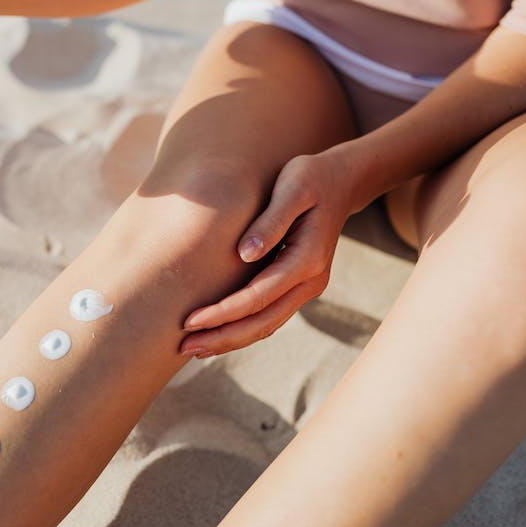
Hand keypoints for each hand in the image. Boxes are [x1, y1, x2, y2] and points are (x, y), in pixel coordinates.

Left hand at [180, 151, 357, 357]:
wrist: (341, 181)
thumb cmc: (311, 178)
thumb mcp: (293, 188)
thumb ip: (270, 222)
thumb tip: (245, 254)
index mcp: (308, 260)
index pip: (258, 297)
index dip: (223, 312)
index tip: (190, 321)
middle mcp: (311, 281)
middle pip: (262, 322)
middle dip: (222, 337)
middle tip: (184, 346)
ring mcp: (307, 287)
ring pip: (267, 325)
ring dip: (230, 340)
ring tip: (194, 349)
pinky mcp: (298, 286)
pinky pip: (270, 316)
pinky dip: (244, 329)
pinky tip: (218, 334)